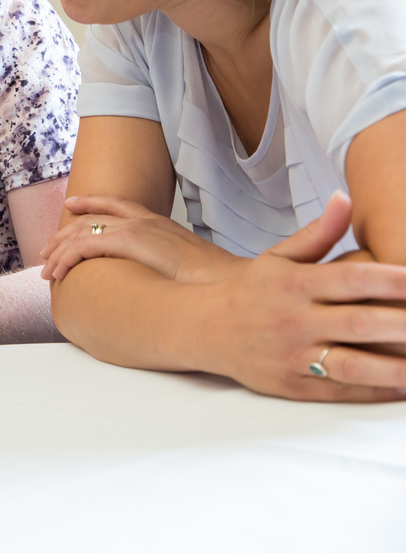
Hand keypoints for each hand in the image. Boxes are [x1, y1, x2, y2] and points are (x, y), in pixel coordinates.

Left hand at [41, 195, 236, 282]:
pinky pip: (85, 245)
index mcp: (160, 223)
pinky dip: (67, 258)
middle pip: (92, 218)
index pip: (118, 204)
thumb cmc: (215, 285)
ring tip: (47, 269)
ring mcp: (138, 228)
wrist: (230, 286)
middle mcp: (146, 220)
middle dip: (65, 233)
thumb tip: (156, 280)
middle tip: (46, 249)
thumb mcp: (186, 269)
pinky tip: (58, 272)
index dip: (92, 203)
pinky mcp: (131, 241)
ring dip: (60, 251)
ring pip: (83, 232)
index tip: (71, 205)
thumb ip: (168, 266)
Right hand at [187, 193, 405, 400]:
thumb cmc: (252, 290)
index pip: (353, 280)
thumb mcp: (280, 256)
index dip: (394, 281)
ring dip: (398, 367)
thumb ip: (319, 233)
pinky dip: (376, 390)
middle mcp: (295, 319)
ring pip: (354, 364)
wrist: (204, 326)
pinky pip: (340, 390)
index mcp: (295, 283)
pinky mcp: (292, 384)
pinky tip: (404, 385)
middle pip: (361, 323)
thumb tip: (345, 198)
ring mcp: (293, 354)